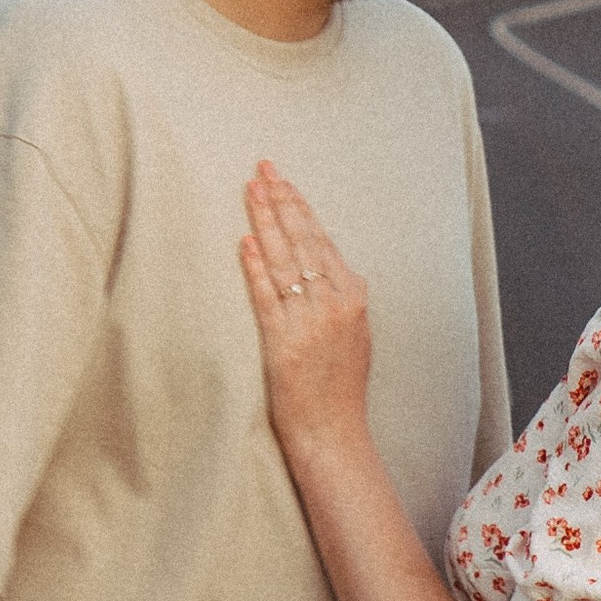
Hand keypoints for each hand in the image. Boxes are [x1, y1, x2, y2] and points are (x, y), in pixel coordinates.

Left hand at [240, 162, 373, 462]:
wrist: (333, 432)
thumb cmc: (340, 387)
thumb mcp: (356, 335)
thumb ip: (344, 300)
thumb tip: (332, 270)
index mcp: (353, 297)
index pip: (322, 240)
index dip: (300, 208)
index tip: (284, 182)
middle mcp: (334, 304)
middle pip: (303, 240)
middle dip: (281, 201)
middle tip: (263, 169)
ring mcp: (309, 322)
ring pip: (284, 261)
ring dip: (264, 222)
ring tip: (249, 193)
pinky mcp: (283, 342)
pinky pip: (266, 296)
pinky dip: (255, 267)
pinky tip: (244, 243)